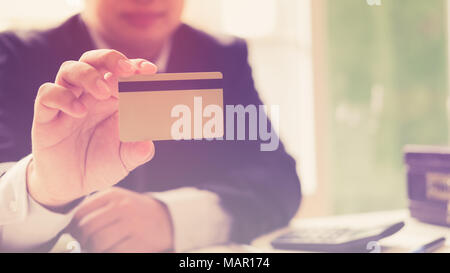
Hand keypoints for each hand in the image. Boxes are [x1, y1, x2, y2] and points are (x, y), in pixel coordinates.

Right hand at [27, 49, 157, 207]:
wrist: (71, 185)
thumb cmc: (101, 164)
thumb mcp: (124, 160)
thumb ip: (138, 151)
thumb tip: (148, 143)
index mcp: (112, 99)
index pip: (121, 72)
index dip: (135, 66)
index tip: (149, 69)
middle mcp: (89, 95)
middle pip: (95, 60)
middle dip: (111, 59)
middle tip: (126, 69)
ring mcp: (67, 102)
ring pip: (70, 69)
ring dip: (89, 75)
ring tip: (104, 93)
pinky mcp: (47, 115)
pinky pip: (48, 94)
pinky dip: (63, 97)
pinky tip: (79, 112)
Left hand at [69, 187, 173, 252]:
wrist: (166, 219)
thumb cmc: (132, 213)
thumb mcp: (116, 201)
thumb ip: (94, 208)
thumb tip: (67, 227)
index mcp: (112, 195)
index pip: (80, 213)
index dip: (72, 227)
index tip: (72, 234)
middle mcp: (122, 207)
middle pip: (87, 229)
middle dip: (81, 241)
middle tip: (83, 245)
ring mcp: (132, 224)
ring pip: (98, 243)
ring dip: (93, 249)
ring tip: (97, 248)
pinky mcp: (140, 241)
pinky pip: (113, 252)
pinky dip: (108, 253)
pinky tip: (112, 249)